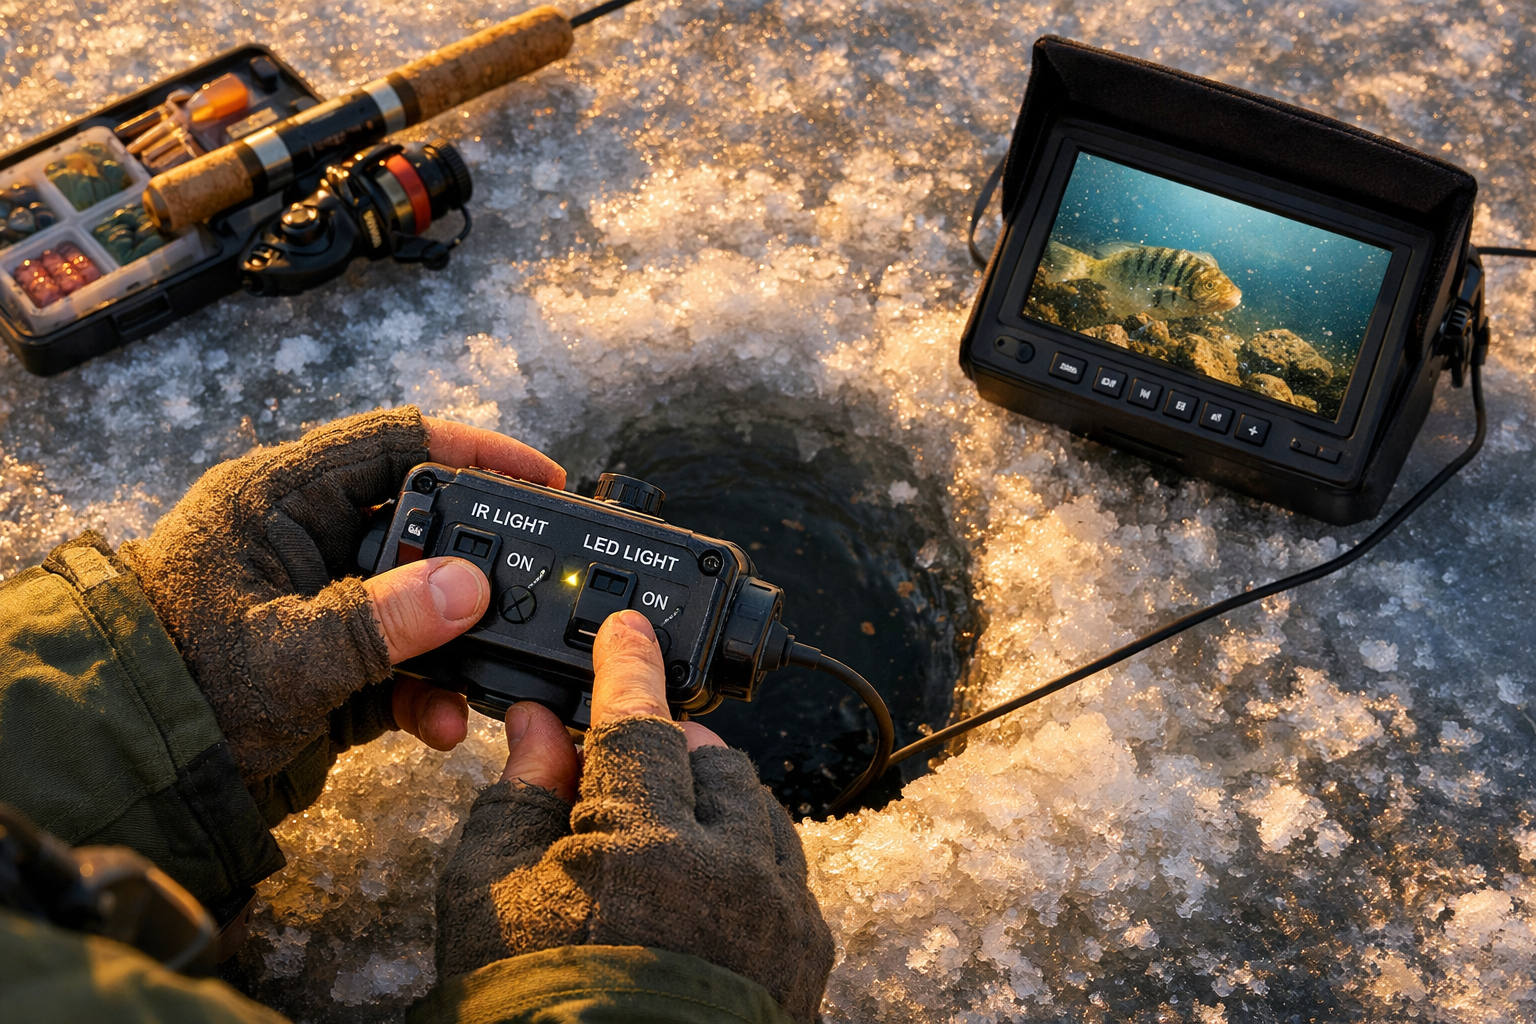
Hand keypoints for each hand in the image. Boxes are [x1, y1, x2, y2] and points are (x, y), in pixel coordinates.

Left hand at [118, 407, 564, 783]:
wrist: (128, 766)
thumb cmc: (173, 683)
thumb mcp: (285, 652)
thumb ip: (381, 620)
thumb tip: (469, 587)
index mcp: (282, 500)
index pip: (395, 444)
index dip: (473, 449)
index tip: (539, 475)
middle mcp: (311, 541)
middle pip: (424, 526)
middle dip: (477, 567)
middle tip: (530, 588)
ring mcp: (327, 601)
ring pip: (422, 602)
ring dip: (456, 644)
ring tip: (482, 677)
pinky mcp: (338, 659)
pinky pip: (406, 661)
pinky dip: (430, 691)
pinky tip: (441, 720)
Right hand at [434, 611, 834, 1023]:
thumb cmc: (531, 1009)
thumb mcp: (491, 897)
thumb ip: (521, 795)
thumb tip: (540, 726)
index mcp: (645, 850)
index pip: (638, 724)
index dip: (627, 665)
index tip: (629, 630)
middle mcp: (730, 872)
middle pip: (709, 761)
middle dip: (664, 752)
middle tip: (614, 774)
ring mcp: (778, 914)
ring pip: (757, 808)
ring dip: (710, 800)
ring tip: (655, 832)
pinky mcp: (806, 951)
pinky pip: (785, 866)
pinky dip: (745, 852)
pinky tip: (702, 876)